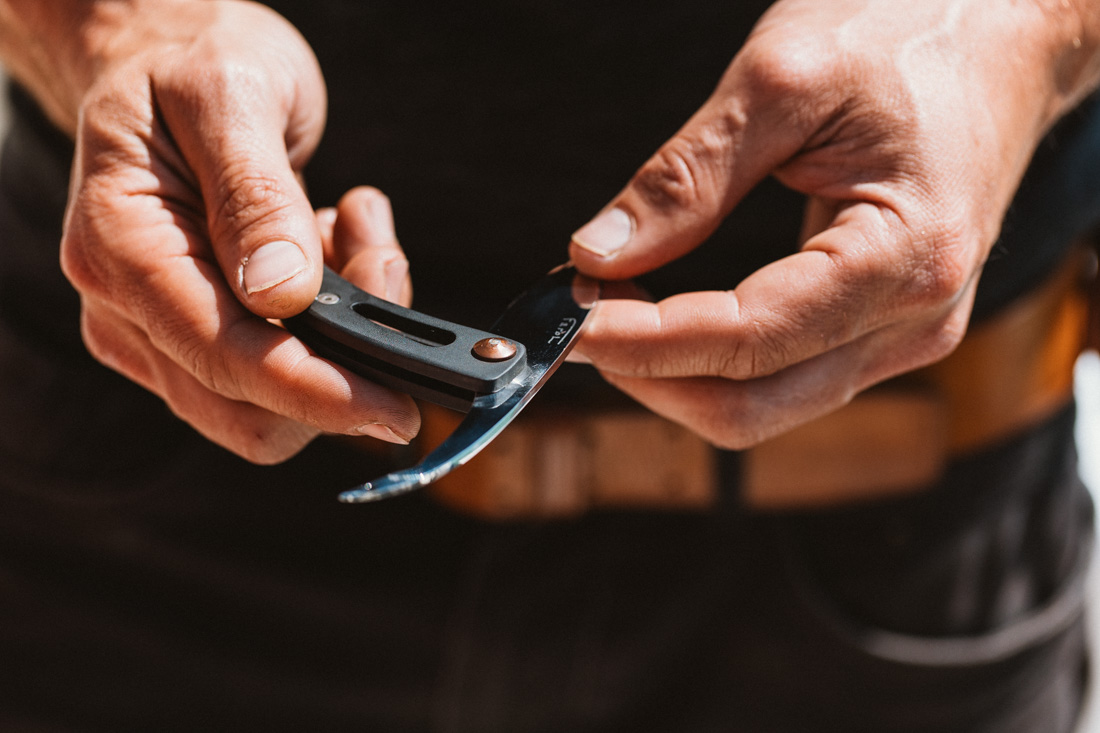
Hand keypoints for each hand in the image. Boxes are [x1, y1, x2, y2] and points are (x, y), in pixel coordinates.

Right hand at [3, 0, 419, 461]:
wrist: (164, 56)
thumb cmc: (194, 61)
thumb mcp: (231, 96)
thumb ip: (256, 197)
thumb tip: (284, 295)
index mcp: (121, 247)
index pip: (225, 358)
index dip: (318, 393)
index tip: (397, 408)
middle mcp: (128, 307)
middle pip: (249, 410)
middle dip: (344, 363)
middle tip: (381, 256)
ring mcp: (160, 329)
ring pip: (274, 401)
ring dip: (345, 336)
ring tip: (356, 232)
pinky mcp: (198, 333)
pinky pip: (283, 369)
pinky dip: (332, 322)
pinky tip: (334, 242)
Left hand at [568, 0, 1099, 448]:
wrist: (1003, 30)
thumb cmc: (913, 34)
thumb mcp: (784, 81)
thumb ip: (687, 178)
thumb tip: (597, 253)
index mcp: (903, 258)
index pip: (748, 340)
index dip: (644, 342)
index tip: (570, 318)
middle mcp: (913, 321)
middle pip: (751, 405)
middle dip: (649, 373)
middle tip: (580, 313)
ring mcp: (901, 334)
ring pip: (762, 404)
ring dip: (674, 372)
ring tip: (614, 306)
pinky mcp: (881, 327)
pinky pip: (782, 377)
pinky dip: (710, 359)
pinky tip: (666, 315)